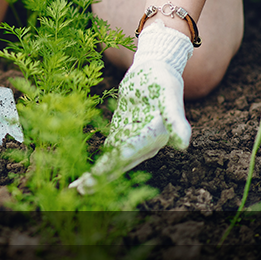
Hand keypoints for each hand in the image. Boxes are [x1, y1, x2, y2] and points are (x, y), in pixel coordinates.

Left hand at [71, 22, 192, 193]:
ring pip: (112, 162)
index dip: (112, 165)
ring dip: (96, 176)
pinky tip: (81, 178)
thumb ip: (175, 119)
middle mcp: (145, 145)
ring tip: (76, 190)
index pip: (130, 153)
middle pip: (120, 163)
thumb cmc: (163, 80)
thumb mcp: (169, 96)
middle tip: (81, 190)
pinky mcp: (122, 135)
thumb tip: (183, 144)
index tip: (96, 176)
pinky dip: (96, 166)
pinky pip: (108, 154)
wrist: (155, 69)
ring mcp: (132, 141)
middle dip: (101, 177)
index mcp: (155, 137)